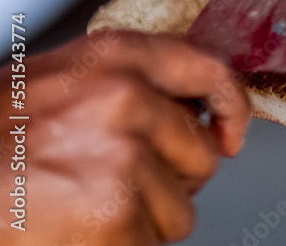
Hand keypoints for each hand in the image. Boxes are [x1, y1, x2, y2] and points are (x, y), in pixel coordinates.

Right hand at [0, 30, 250, 244]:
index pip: (207, 69)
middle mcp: (125, 97)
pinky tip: (77, 230)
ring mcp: (122, 154)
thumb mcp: (54, 83)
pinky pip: (152, 243)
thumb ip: (122, 84)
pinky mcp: (115, 212)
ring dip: (144, 219)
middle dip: (169, 180)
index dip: (230, 107)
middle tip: (111, 183)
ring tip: (84, 206)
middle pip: (201, 155)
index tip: (230, 132)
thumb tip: (187, 107)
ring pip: (181, 208)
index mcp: (112, 57)